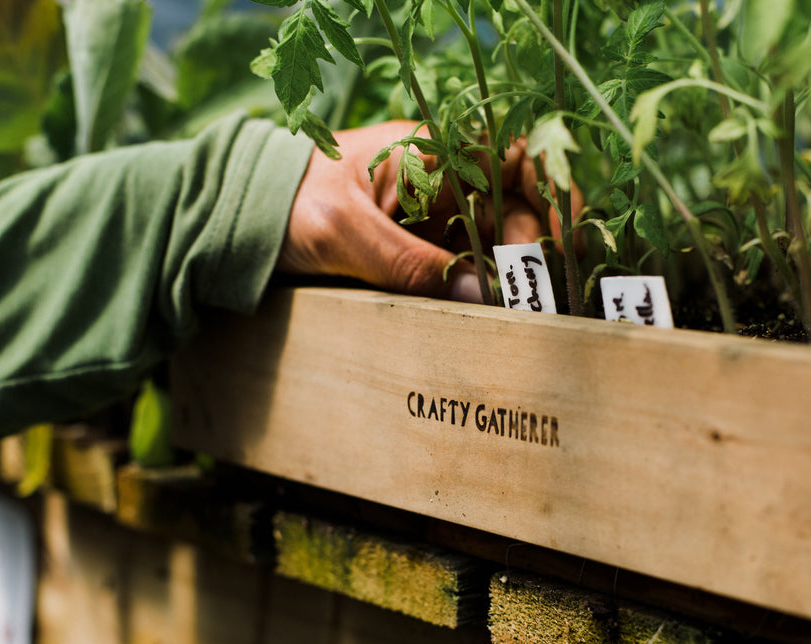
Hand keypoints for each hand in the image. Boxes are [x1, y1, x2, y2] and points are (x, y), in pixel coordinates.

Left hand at [277, 121, 573, 301]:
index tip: (565, 238)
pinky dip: (487, 298)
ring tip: (526, 320)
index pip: (517, 159)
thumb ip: (410, 263)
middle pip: (517, 214)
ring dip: (514, 284)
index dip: (553, 192)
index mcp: (434, 153)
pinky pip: (470, 274)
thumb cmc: (290, 205)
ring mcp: (438, 220)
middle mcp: (447, 183)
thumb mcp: (345, 233)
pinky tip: (496, 323)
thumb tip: (481, 295)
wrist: (245, 220)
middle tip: (537, 303)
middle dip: (533, 256)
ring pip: (499, 249)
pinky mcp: (425, 254)